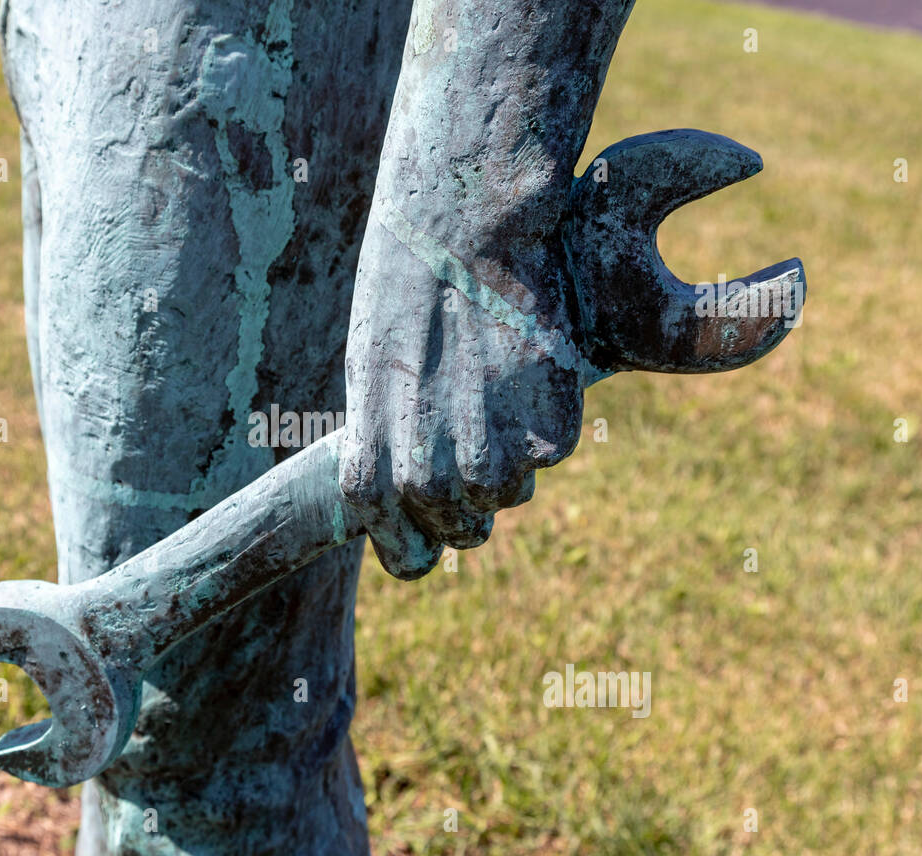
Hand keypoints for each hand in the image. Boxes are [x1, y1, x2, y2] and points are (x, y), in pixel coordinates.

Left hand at [339, 201, 583, 579]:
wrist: (463, 231)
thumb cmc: (405, 295)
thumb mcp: (372, 379)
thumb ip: (390, 446)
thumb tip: (418, 493)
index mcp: (372, 473)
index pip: (405, 557)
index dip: (422, 545)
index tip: (431, 531)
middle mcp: (426, 481)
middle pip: (464, 532)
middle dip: (470, 496)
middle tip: (470, 429)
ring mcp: (492, 463)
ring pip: (510, 494)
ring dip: (509, 452)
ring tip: (491, 381)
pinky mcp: (550, 438)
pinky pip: (550, 451)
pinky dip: (545, 417)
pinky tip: (523, 364)